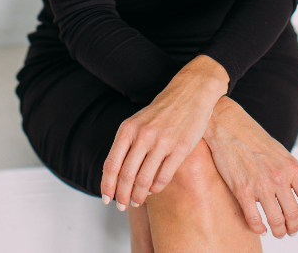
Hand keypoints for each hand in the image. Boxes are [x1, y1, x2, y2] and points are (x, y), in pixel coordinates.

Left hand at [100, 55, 228, 209]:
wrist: (190, 92)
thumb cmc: (162, 111)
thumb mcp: (138, 122)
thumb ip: (126, 144)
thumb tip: (115, 176)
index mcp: (129, 128)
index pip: (112, 164)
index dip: (107, 186)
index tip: (106, 199)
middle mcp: (143, 135)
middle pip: (126, 176)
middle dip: (122, 196)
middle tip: (122, 206)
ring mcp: (163, 142)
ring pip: (144, 180)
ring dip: (138, 196)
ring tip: (137, 201)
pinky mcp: (181, 148)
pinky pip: (164, 177)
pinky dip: (156, 188)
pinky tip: (154, 190)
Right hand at [203, 96, 297, 237]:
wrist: (228, 125)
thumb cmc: (254, 138)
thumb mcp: (281, 152)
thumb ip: (293, 172)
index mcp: (292, 167)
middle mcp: (279, 177)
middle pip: (293, 215)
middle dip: (293, 228)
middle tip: (290, 230)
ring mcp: (261, 185)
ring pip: (276, 222)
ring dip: (278, 231)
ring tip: (276, 231)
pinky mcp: (242, 190)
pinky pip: (254, 221)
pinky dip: (259, 229)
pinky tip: (260, 227)